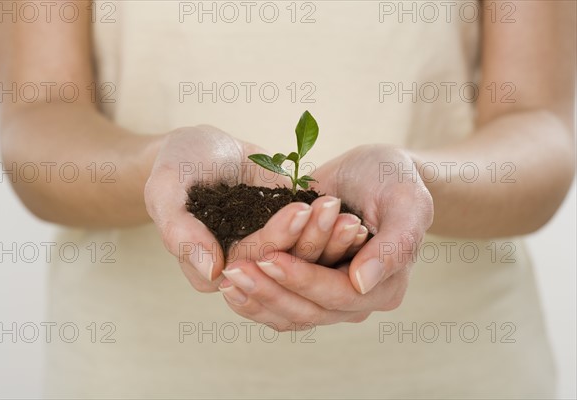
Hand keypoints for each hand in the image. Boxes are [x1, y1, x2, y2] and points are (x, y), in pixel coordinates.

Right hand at [144, 126, 366, 292]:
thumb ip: (179, 231)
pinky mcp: (287, 234)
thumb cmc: (176, 164)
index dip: (276, 238)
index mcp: (211, 266)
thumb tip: (212, 273)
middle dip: (313, 239)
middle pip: (282, 262)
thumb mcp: (166, 190)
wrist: (201, 148)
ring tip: (351, 214)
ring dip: (329, 239)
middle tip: (338, 212)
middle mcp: (243, 265)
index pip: (249, 260)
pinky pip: (310, 236)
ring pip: (302, 256)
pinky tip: (352, 213)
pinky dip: (331, 230)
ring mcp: (267, 249)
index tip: (299, 211)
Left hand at [218, 145, 433, 329]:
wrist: (375, 172)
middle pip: (309, 311)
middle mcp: (356, 300)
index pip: (339, 294)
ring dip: (256, 299)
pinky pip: (280, 304)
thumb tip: (361, 283)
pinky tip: (228, 284)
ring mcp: (329, 297)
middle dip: (270, 291)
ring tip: (227, 277)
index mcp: (384, 286)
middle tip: (235, 270)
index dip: (303, 279)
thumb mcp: (407, 201)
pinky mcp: (308, 285)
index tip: (270, 258)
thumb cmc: (394, 180)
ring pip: (289, 314)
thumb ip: (394, 244)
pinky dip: (255, 298)